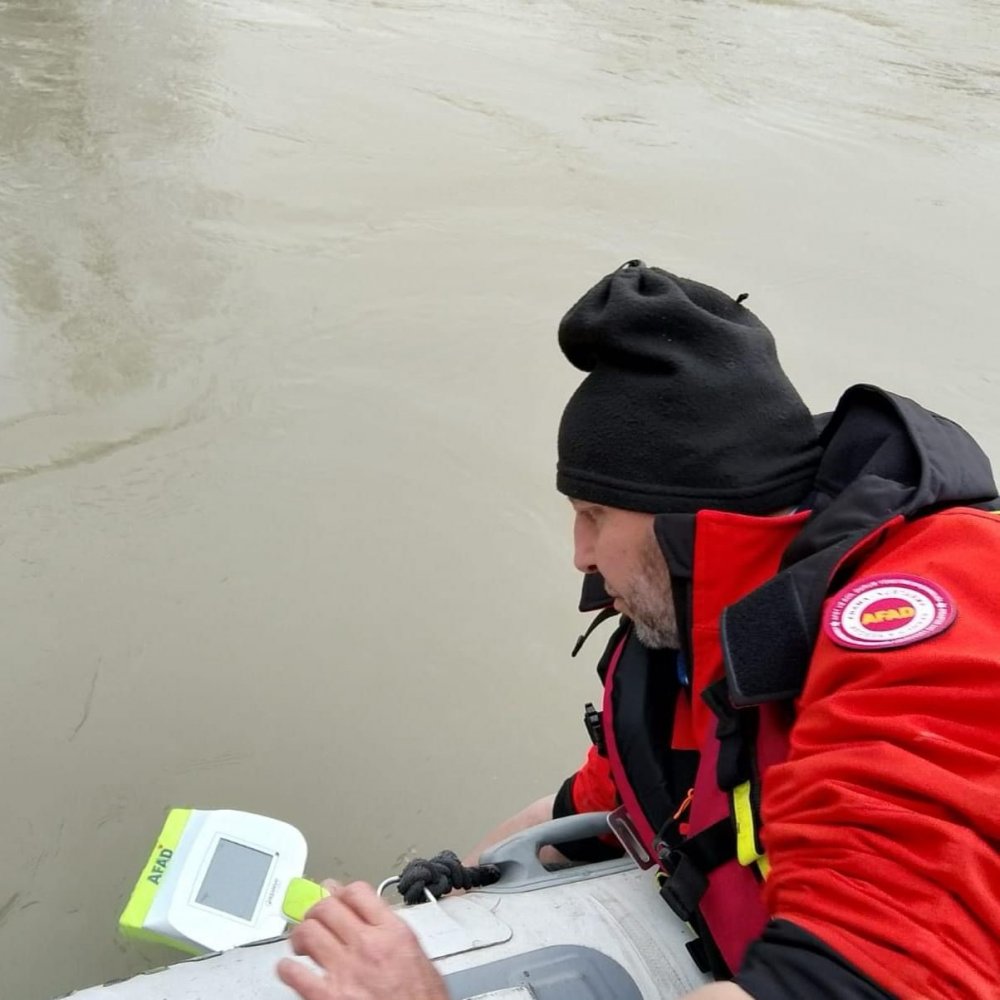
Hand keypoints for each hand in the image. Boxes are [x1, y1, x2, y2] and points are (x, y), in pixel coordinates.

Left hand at [276, 881, 448, 999]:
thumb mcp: (419, 958)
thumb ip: (395, 935)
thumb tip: (379, 921)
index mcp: (393, 933)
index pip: (357, 892)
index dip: (340, 891)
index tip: (334, 894)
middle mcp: (367, 946)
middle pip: (327, 907)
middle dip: (316, 910)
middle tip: (314, 918)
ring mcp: (346, 971)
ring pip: (308, 932)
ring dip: (300, 935)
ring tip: (301, 943)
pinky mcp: (328, 998)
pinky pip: (295, 974)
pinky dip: (287, 969)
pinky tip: (290, 970)